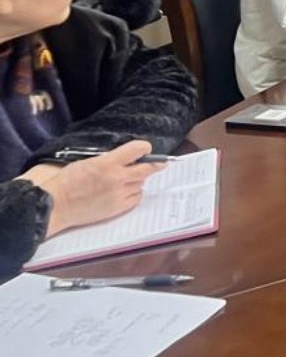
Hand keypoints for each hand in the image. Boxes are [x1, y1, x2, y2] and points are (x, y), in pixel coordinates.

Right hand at [24, 140, 161, 236]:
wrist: (56, 205)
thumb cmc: (67, 182)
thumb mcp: (88, 161)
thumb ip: (111, 159)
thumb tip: (129, 157)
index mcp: (108, 163)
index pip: (139, 149)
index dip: (144, 148)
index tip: (145, 150)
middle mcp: (117, 178)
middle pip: (149, 168)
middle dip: (154, 164)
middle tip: (159, 163)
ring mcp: (119, 194)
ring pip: (141, 183)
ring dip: (137, 180)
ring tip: (124, 181)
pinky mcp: (118, 208)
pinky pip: (136, 198)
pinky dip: (133, 193)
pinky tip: (123, 192)